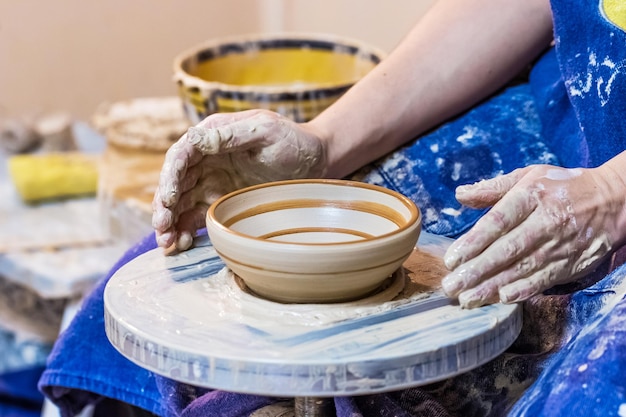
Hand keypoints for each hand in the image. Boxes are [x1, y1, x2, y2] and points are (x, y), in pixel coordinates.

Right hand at [152, 109, 326, 251]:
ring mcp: (212, 182)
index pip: (181, 155)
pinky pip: (196, 217)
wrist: (316, 163)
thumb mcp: (265, 131)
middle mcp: (206, 159)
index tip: (170, 199)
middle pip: (175, 182)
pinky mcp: (220, 203)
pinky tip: (181, 244)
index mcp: (212, 136)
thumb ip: (231, 135)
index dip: (170, 177)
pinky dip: (185, 230)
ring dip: (170, 223)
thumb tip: (194, 137)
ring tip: (167, 244)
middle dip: (165, 206)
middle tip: (162, 227)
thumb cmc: (293, 141)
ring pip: (181, 203)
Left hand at [441, 164, 625, 307]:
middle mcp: (546, 221)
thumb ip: (493, 188)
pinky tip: (501, 299)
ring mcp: (560, 245)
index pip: (497, 222)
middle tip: (451, 286)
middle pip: (506, 250)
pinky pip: (543, 280)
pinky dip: (523, 291)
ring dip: (492, 287)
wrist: (614, 200)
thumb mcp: (529, 176)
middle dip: (476, 271)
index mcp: (531, 196)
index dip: (473, 242)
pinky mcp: (572, 263)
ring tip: (467, 298)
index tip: (451, 259)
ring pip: (522, 269)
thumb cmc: (561, 187)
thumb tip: (460, 195)